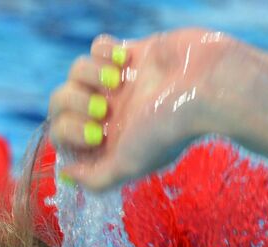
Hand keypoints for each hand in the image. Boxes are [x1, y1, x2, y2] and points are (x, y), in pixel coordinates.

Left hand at [47, 28, 240, 189]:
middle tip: (104, 108)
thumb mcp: (128, 166)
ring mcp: (121, 83)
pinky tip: (125, 62)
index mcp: (108, 140)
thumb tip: (67, 176)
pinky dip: (104, 51)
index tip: (96, 135)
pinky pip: (97, 46)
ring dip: (89, 74)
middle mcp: (112, 113)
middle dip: (75, 102)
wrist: (206, 86)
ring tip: (117, 80)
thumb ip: (96, 179)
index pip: (62, 134)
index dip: (68, 132)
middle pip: (60, 100)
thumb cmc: (169, 129)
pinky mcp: (132, 54)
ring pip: (76, 71)